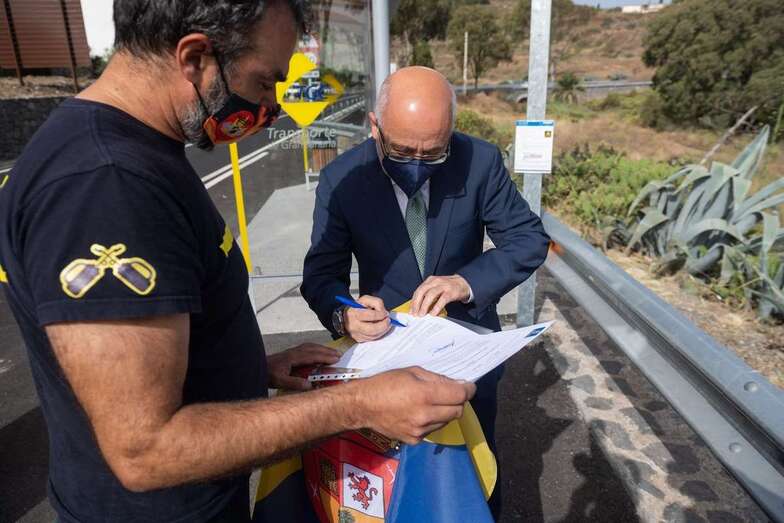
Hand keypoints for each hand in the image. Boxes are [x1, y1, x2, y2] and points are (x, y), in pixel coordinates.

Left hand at [267, 343, 339, 390]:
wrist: (257, 368)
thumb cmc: (268, 375)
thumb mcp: (280, 381)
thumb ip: (295, 383)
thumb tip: (310, 385)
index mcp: (293, 357)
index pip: (313, 356)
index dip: (325, 357)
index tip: (336, 359)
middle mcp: (294, 352)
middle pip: (314, 349)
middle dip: (327, 351)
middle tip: (339, 355)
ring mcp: (292, 351)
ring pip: (310, 346)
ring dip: (322, 348)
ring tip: (332, 352)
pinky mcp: (290, 352)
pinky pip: (306, 347)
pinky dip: (315, 348)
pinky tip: (317, 351)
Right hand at [344, 295, 391, 342]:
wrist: (347, 317)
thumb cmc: (357, 308)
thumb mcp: (365, 299)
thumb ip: (376, 302)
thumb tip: (384, 312)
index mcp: (354, 313)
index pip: (369, 315)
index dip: (380, 314)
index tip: (385, 313)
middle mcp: (354, 325)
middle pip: (372, 329)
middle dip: (384, 325)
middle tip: (388, 320)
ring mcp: (356, 334)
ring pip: (374, 336)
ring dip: (383, 330)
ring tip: (385, 323)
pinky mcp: (359, 339)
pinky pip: (372, 339)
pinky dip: (379, 333)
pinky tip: (380, 328)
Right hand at [350, 367, 475, 444]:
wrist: (362, 406)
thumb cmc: (385, 383)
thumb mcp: (412, 372)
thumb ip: (437, 379)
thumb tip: (459, 385)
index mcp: (425, 395)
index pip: (460, 395)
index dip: (468, 390)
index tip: (468, 386)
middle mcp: (425, 415)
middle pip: (457, 411)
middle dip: (458, 401)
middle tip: (450, 393)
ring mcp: (420, 430)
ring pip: (446, 421)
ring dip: (445, 411)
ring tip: (430, 402)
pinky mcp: (414, 440)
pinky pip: (433, 429)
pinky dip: (432, 421)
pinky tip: (419, 413)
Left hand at [410, 275, 470, 316]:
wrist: (464, 283)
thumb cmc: (448, 288)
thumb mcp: (436, 288)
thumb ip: (428, 295)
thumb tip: (418, 308)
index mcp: (430, 281)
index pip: (418, 290)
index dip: (413, 301)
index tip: (411, 311)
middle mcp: (435, 281)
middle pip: (422, 291)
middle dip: (417, 303)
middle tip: (415, 314)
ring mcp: (443, 286)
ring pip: (430, 295)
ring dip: (424, 305)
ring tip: (422, 314)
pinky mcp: (451, 292)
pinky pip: (442, 300)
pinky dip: (436, 307)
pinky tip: (433, 313)